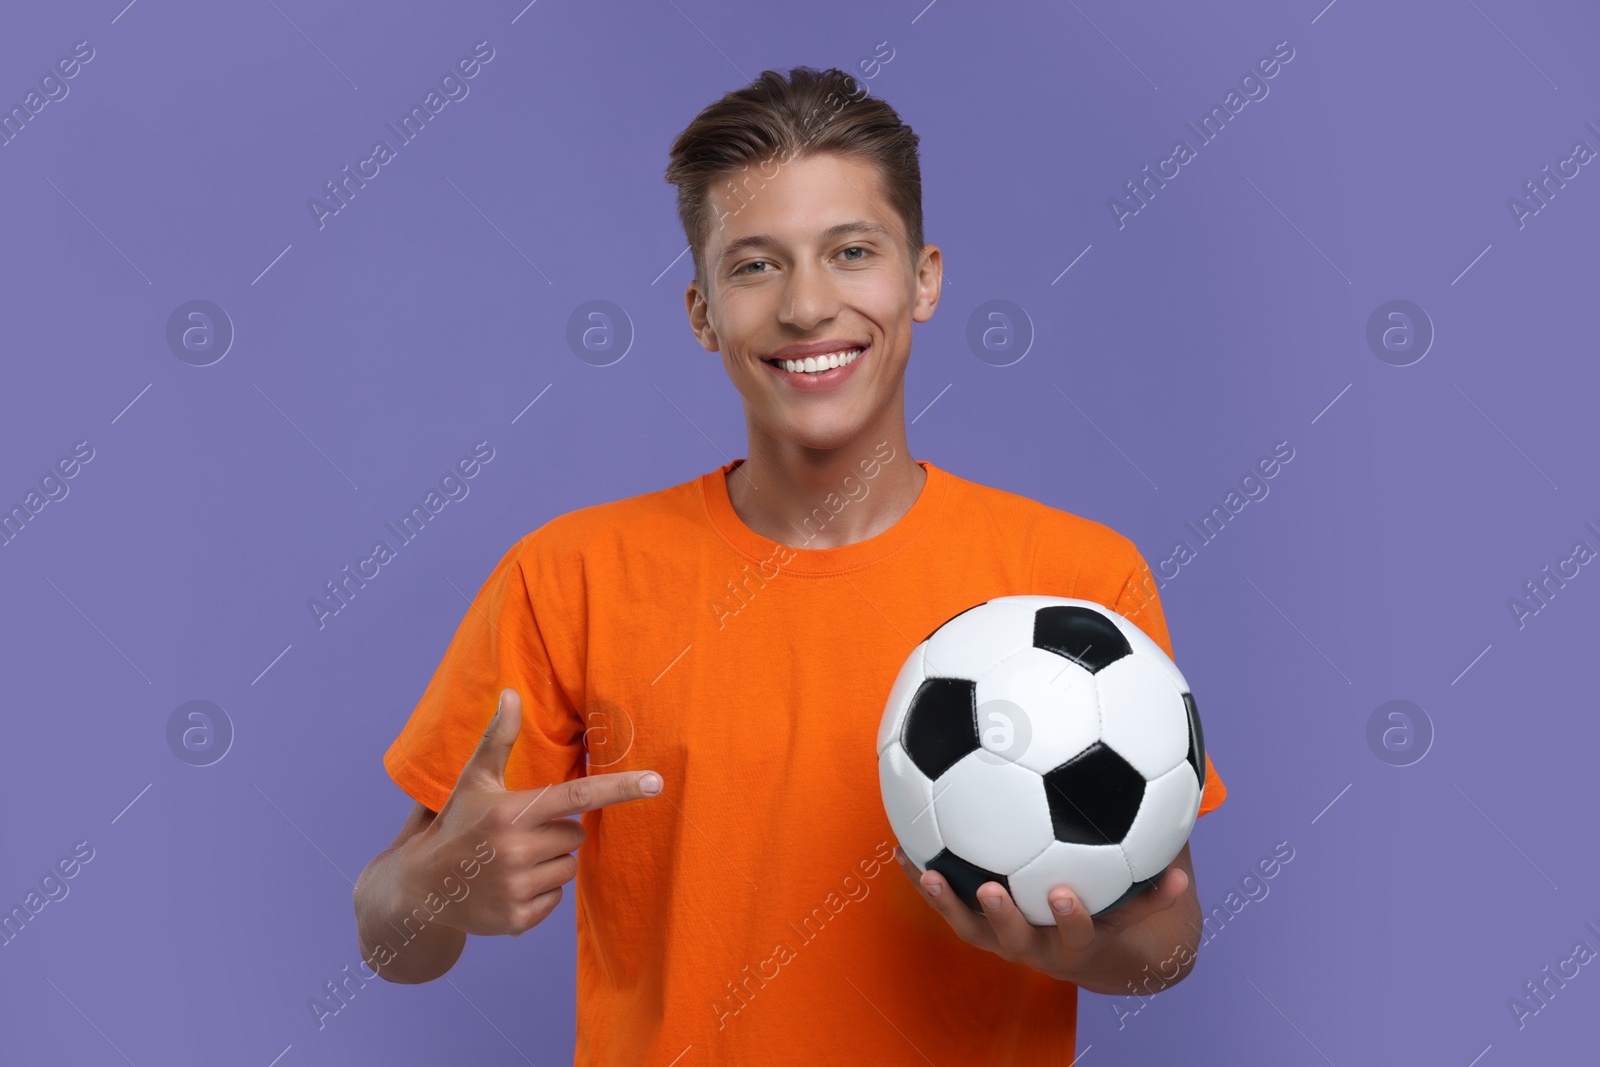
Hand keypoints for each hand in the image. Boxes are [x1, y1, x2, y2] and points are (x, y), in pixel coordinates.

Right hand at [406, 687, 662, 936]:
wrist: (420, 887)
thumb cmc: (457, 823)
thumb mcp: (475, 780)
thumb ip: (499, 738)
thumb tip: (511, 693)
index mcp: (510, 812)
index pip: (577, 796)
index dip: (620, 788)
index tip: (656, 782)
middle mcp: (514, 851)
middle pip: (576, 835)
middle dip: (557, 832)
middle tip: (521, 834)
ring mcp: (515, 888)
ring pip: (569, 868)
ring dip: (550, 863)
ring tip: (511, 861)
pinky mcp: (516, 919)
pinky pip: (557, 900)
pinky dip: (540, 893)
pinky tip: (509, 885)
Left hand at [893, 844, 1187, 984]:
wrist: (1092, 956)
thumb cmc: (1120, 914)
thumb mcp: (1143, 903)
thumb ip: (1162, 881)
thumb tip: (1187, 842)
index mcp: (1080, 940)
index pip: (1080, 934)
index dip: (1072, 919)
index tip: (1064, 895)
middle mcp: (1038, 947)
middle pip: (1017, 942)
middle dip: (1004, 918)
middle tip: (991, 888)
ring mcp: (1005, 940)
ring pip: (973, 930)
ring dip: (948, 903)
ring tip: (927, 870)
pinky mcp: (979, 927)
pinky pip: (949, 907)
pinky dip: (927, 882)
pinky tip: (901, 849)